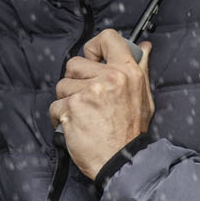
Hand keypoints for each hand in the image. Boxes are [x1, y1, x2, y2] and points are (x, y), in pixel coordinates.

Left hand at [50, 31, 153, 179]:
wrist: (122, 162)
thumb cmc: (131, 132)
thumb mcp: (144, 97)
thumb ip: (141, 69)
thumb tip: (144, 47)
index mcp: (128, 72)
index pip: (108, 38)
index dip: (95, 47)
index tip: (93, 59)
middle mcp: (109, 79)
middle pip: (75, 63)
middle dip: (76, 80)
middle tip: (88, 98)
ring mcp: (89, 93)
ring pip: (62, 84)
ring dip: (67, 100)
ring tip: (83, 114)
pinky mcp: (72, 108)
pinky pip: (55, 105)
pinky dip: (60, 117)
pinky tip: (74, 125)